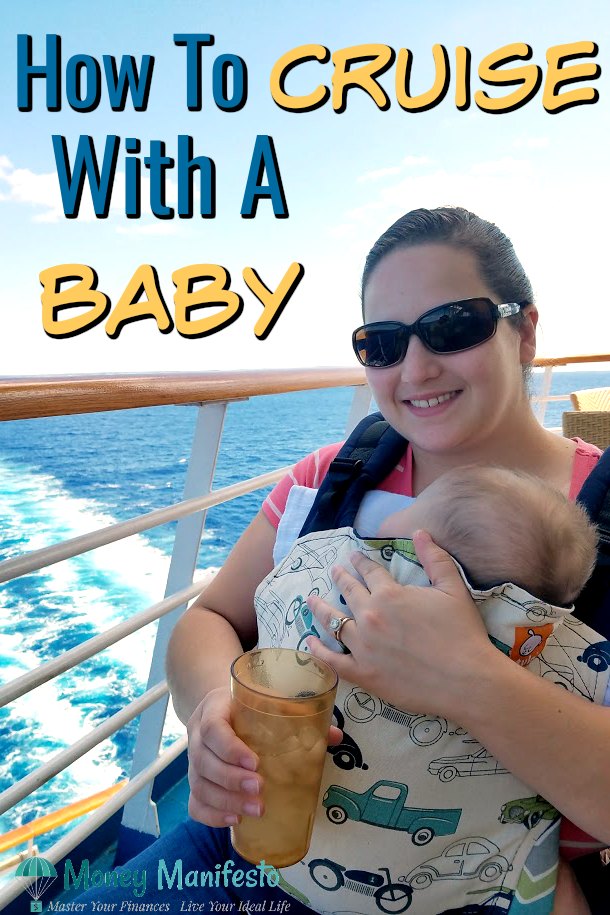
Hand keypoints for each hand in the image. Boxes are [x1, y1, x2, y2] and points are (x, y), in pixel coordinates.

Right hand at [187, 685, 341, 826]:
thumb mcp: (267, 700)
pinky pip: (195, 804)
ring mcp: (193, 762)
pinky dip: (212, 816)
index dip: (231, 748)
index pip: (213, 729)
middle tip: (260, 789)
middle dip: (232, 780)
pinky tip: (235, 821)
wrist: (221, 707)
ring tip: (255, 810)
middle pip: (205, 762)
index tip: (255, 762)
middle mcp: (197, 736)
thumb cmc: (248, 706)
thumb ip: (298, 714)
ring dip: (226, 802)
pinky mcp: (195, 782)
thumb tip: (335, 736)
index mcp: (213, 709)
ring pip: (199, 786)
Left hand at [306, 530, 495, 718]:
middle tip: (334, 571)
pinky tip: (309, 641)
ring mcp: (362, 647)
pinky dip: (318, 650)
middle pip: (348, 592)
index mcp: (389, 595)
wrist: (467, 680)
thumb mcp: (454, 589)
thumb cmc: (463, 633)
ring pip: (333, 622)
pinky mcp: (363, 674)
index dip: (360, 562)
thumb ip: (435, 558)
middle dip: (340, 578)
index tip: (352, 557)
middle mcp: (369, 617)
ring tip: (311, 600)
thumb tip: (420, 532)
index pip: (369, 572)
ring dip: (320, 609)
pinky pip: (332, 660)